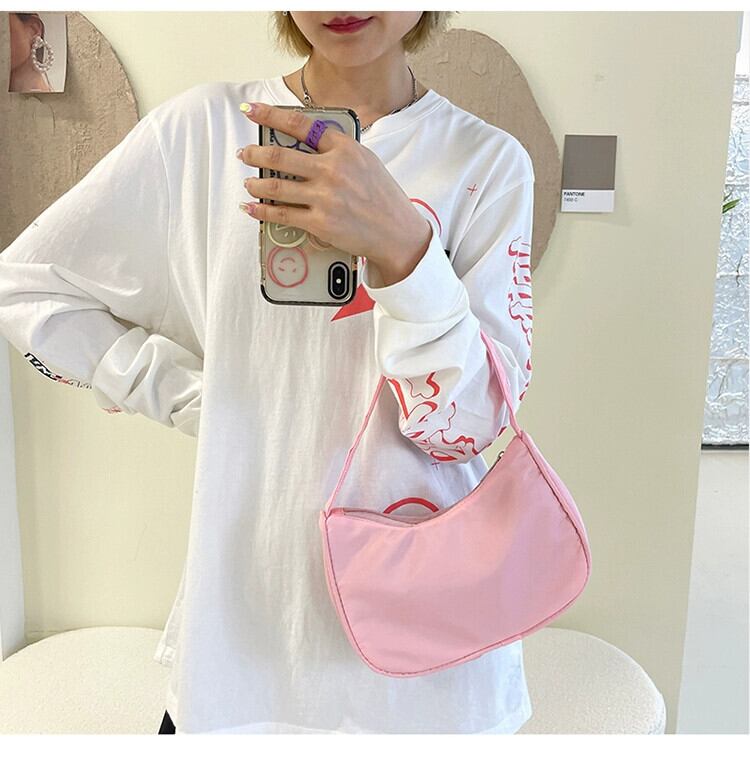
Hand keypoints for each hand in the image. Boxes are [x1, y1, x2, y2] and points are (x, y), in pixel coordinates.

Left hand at [236, 101, 432, 274]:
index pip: (301, 125)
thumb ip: (338, 149)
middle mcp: (332, 169)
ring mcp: (324, 197)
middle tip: (245, 154)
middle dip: (255, 154)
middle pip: (280, 156)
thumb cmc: (382, 197)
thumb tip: (308, 141)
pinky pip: (281, 214)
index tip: (251, 110)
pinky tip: (251, 207)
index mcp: (344, 148)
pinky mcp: (319, 223)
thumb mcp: (366, 161)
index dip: (271, 115)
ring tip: (248, 183)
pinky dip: (261, 210)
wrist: (397, 233)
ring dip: (255, 184)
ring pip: (276, 186)